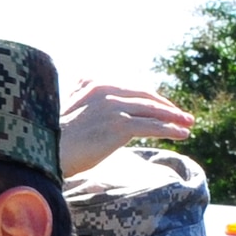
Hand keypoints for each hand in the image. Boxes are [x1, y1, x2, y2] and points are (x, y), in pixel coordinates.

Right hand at [60, 81, 194, 175]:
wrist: (46, 152)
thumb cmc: (53, 138)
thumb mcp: (68, 108)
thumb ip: (81, 95)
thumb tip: (83, 86)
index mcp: (95, 83)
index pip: (132, 88)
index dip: (151, 98)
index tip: (164, 107)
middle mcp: (106, 90)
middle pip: (146, 96)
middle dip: (167, 107)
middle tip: (183, 116)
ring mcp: (114, 106)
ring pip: (152, 111)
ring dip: (174, 119)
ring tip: (188, 125)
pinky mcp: (120, 125)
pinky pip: (152, 126)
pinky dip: (170, 130)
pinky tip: (182, 135)